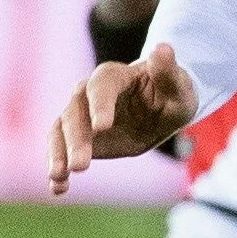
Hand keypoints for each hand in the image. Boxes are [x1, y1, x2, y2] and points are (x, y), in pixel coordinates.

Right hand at [47, 47, 197, 194]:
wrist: (162, 108)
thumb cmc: (173, 93)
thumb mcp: (179, 86)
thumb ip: (168, 73)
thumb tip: (163, 48)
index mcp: (114, 76)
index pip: (101, 87)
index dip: (100, 105)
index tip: (102, 128)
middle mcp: (89, 93)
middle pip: (75, 112)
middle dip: (76, 139)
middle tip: (81, 166)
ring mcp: (81, 115)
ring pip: (60, 130)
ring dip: (58, 154)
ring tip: (59, 177)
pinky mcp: (78, 137)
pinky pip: (60, 149)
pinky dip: (57, 167)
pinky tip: (58, 188)